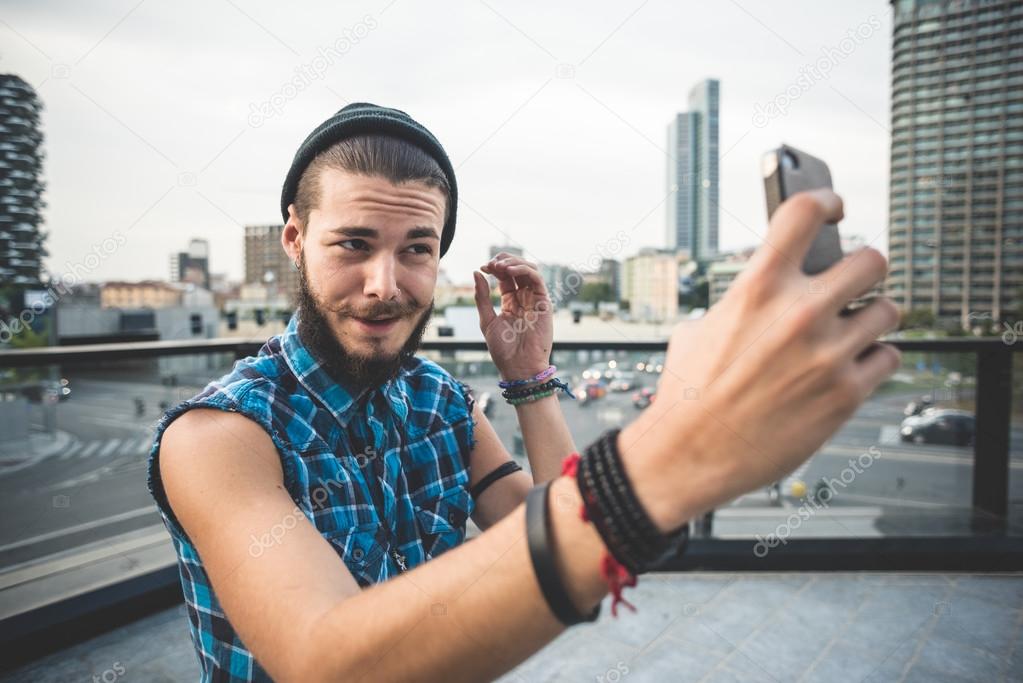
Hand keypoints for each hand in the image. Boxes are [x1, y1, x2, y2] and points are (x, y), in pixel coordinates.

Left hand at [473, 253, 553, 380]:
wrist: (518, 367)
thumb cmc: (503, 350)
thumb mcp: (486, 319)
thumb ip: (482, 296)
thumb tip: (477, 273)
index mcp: (511, 302)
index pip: (505, 276)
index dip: (495, 268)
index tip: (483, 267)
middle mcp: (524, 298)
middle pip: (518, 269)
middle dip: (503, 261)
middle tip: (490, 264)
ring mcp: (535, 299)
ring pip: (529, 269)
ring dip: (513, 262)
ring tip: (499, 266)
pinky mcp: (544, 302)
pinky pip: (537, 278)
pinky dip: (523, 269)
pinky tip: (509, 271)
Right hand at [620, 190, 900, 530]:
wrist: (688, 454)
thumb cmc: (688, 392)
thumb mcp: (700, 328)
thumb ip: (743, 301)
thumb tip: (771, 287)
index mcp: (757, 287)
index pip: (805, 212)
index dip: (826, 199)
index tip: (833, 207)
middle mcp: (798, 314)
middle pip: (873, 259)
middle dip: (866, 269)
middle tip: (855, 283)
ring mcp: (827, 355)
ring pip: (889, 311)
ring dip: (873, 319)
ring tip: (852, 331)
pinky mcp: (845, 394)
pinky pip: (887, 358)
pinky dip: (873, 361)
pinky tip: (851, 367)